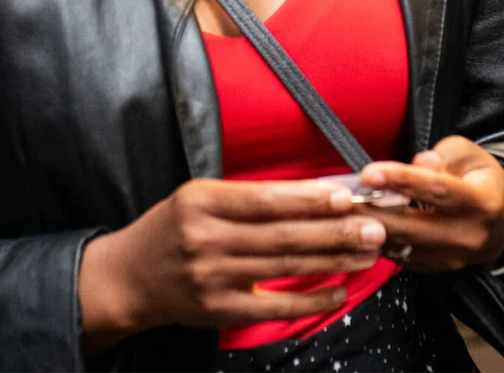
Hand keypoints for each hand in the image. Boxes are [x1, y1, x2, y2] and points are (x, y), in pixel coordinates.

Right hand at [78, 179, 385, 351]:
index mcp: (201, 201)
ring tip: (366, 252)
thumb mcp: (197, 198)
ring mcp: (212, 277)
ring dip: (332, 259)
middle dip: (334, 230)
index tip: (345, 196)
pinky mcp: (218, 310)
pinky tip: (338, 290)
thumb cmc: (171, 230)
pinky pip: (275, 306)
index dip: (308, 199)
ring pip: (284, 267)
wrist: (129, 278)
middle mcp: (206, 238)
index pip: (264, 199)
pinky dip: (310, 299)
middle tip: (373, 225)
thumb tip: (311, 194)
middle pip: (282, 234)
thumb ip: (246, 197)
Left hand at [355, 137, 503, 272]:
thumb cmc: (482, 180)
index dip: (400, 180)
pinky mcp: (440, 269)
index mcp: (481, 201)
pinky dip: (381, 242)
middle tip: (338, 200)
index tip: (368, 174)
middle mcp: (469, 235)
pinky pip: (404, 258)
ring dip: (370, 230)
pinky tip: (361, 227)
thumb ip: (441, 156)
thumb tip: (418, 164)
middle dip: (372, 213)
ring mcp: (454, 258)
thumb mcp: (468, 155)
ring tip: (342, 214)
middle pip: (413, 226)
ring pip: (404, 246)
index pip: (436, 190)